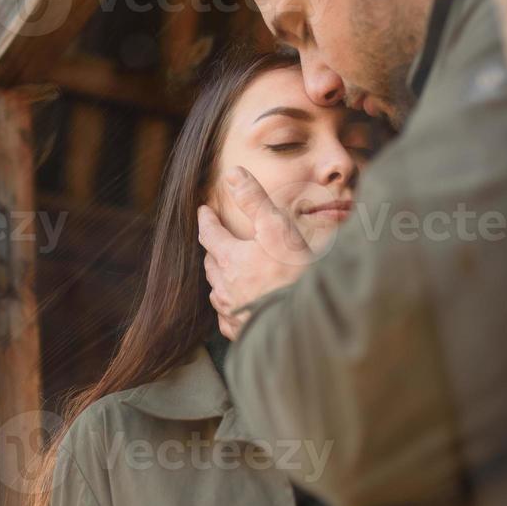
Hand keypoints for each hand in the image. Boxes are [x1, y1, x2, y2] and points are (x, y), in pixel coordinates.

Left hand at [198, 167, 314, 338]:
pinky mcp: (241, 331)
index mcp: (230, 258)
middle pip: (211, 262)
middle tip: (216, 239)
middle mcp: (224, 286)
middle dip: (213, 248)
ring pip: (217, 290)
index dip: (206, 219)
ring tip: (227, 271)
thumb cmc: (292, 274)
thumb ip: (254, 199)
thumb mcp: (276, 228)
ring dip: (220, 277)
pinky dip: (229, 306)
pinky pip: (227, 317)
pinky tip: (236, 306)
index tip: (203, 210)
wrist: (302, 322)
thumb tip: (232, 173)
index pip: (209, 233)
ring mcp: (231, 311)